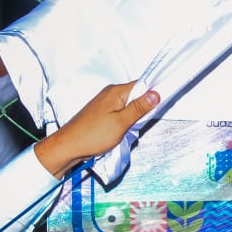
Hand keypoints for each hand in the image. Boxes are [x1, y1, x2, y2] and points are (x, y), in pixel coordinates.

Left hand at [36, 82, 160, 177]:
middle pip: (135, 95)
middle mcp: (110, 93)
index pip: (141, 85)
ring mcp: (105, 103)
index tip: (163, 102)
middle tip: (145, 122)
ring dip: (134, 116)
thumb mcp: (121, 123)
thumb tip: (155, 94)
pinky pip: (120, 112)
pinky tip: (124, 131)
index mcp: (116, 92)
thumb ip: (139, 108)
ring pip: (128, 105)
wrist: (68, 146)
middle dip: (143, 108)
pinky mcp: (102, 113)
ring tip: (132, 129)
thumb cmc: (93, 135)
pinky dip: (125, 120)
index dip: (153, 92)